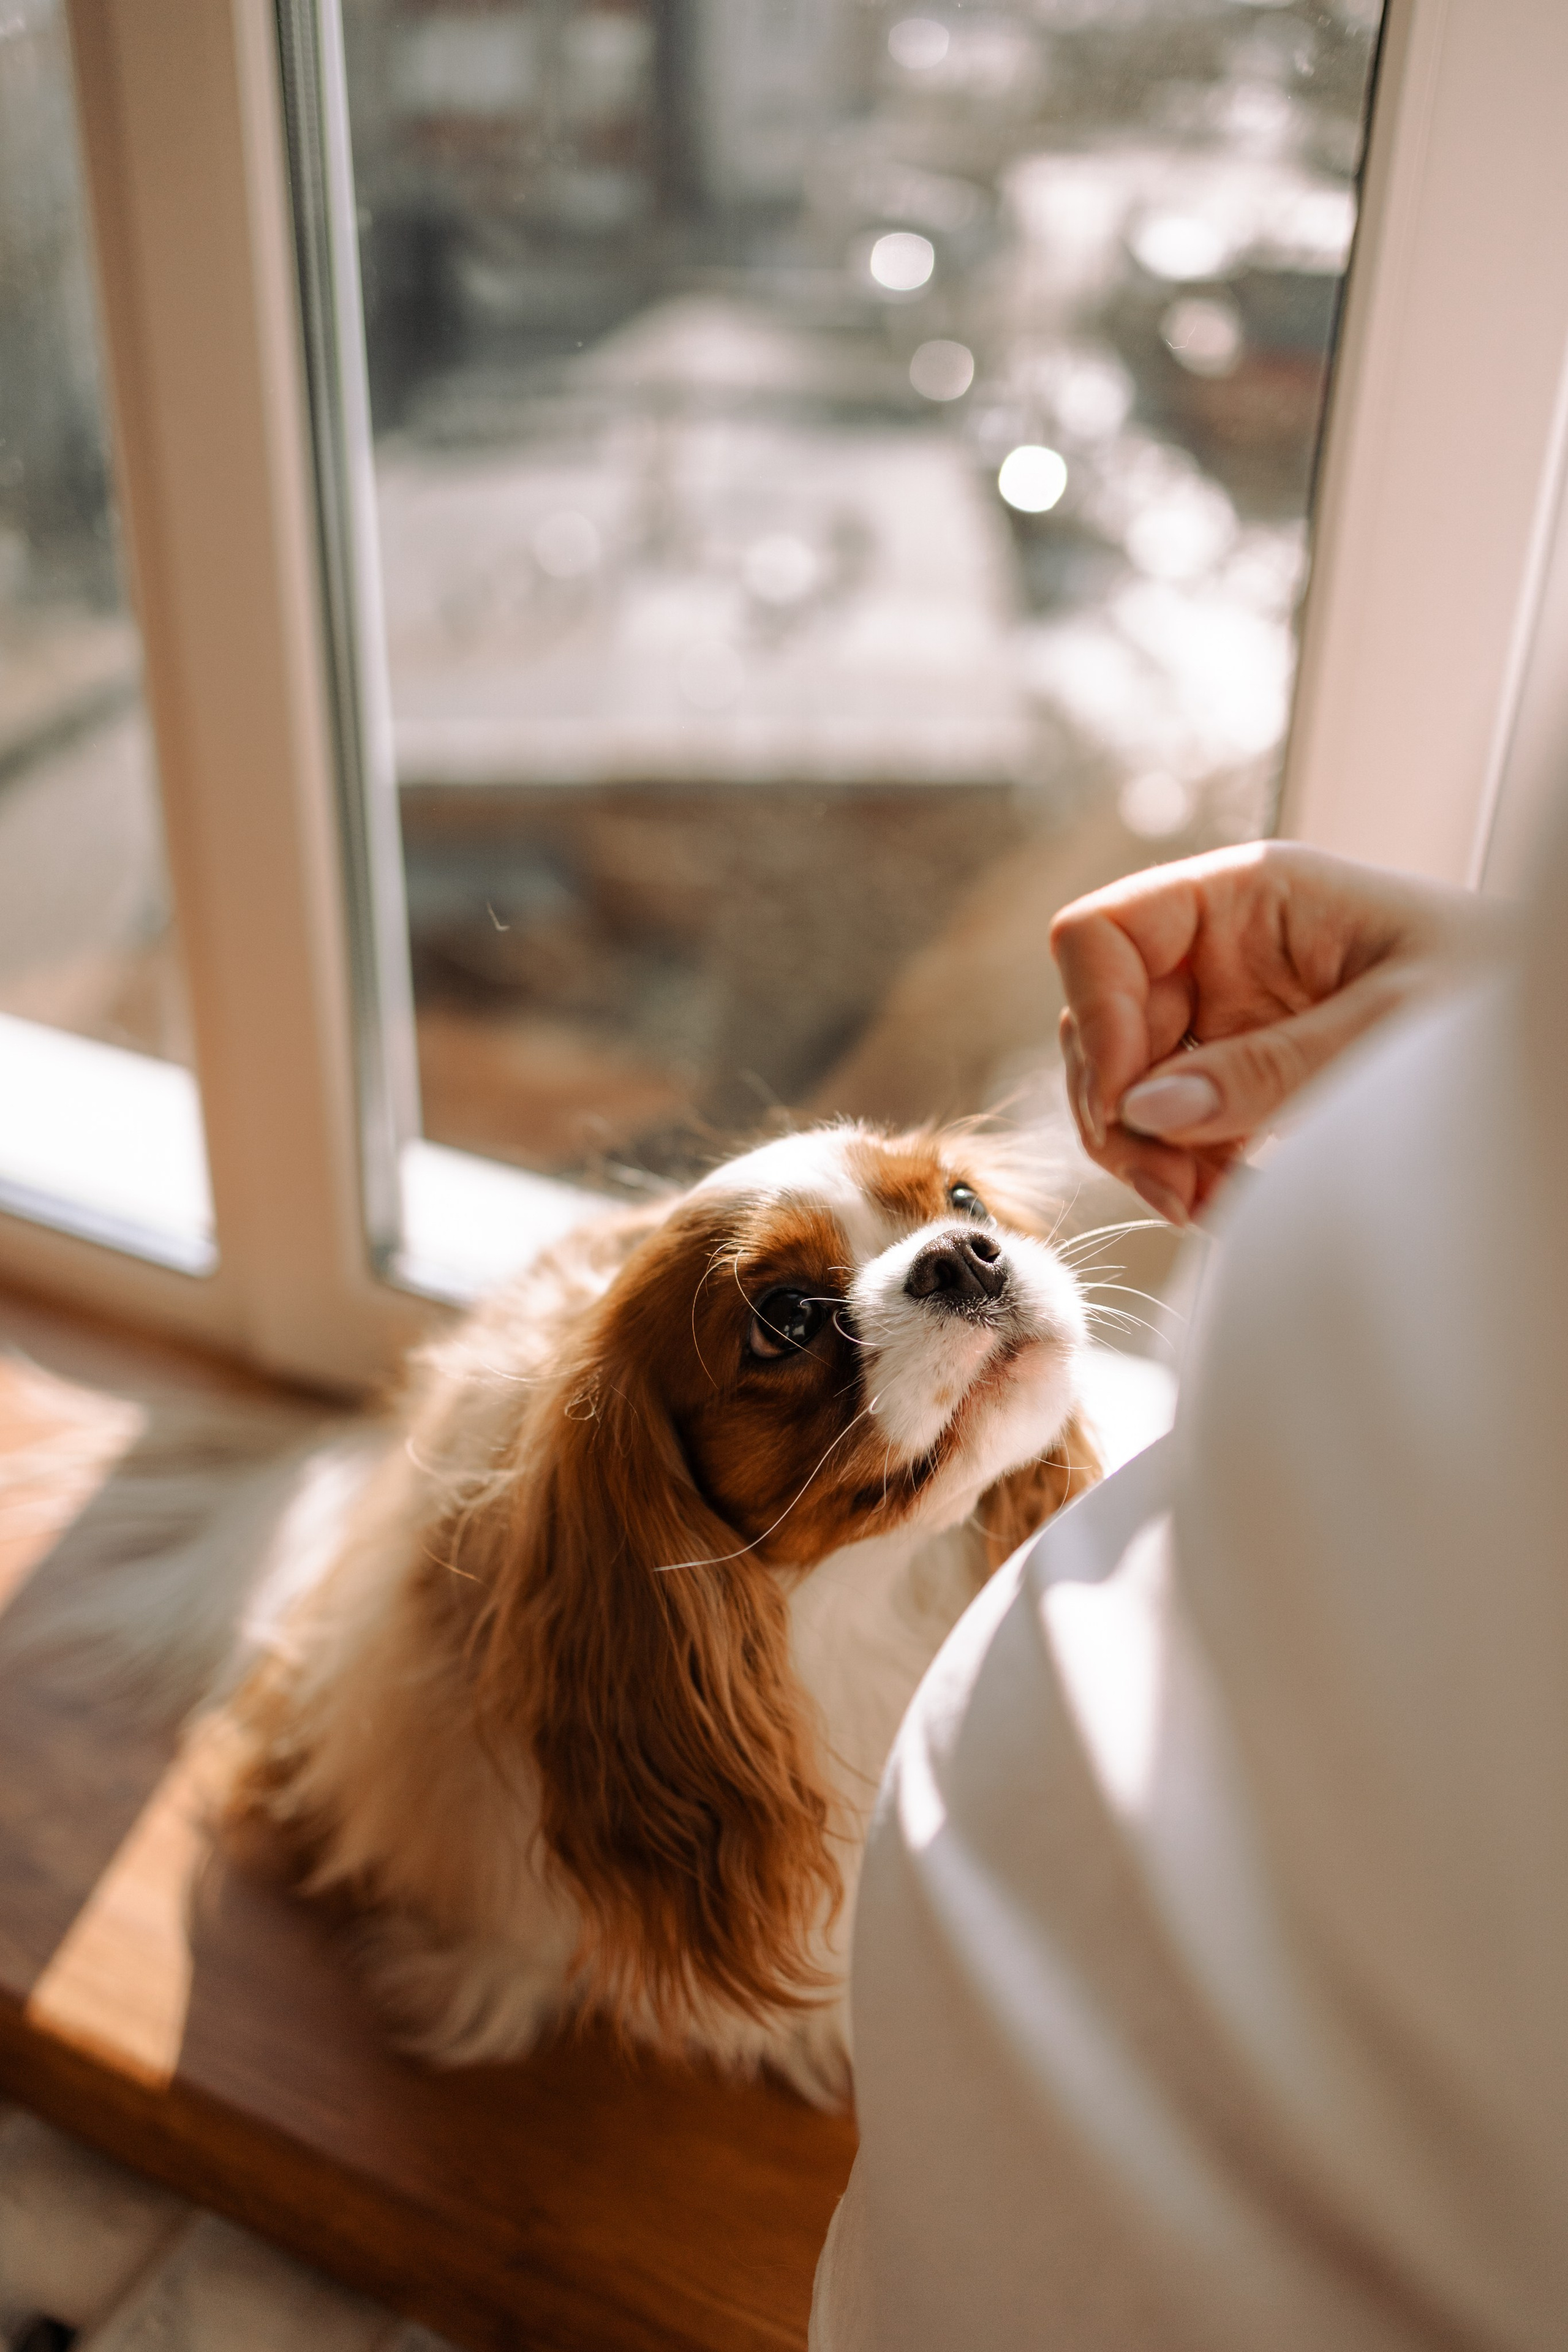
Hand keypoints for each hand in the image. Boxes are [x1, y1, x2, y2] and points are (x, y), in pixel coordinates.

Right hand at [1050, 843, 1490, 1224]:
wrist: (1551, 1037)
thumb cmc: (1498, 997)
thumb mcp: (1391, 1028)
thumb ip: (1269, 1069)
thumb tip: (1146, 1110)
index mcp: (1251, 896)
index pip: (1102, 933)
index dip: (1097, 1015)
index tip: (1132, 1103)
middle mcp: (1221, 950)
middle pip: (1101, 1021)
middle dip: (1120, 1111)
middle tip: (1172, 1187)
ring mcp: (1227, 1014)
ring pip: (1128, 1084)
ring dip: (1148, 1154)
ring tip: (1205, 1206)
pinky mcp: (1243, 1075)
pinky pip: (1175, 1125)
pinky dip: (1184, 1172)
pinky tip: (1227, 1200)